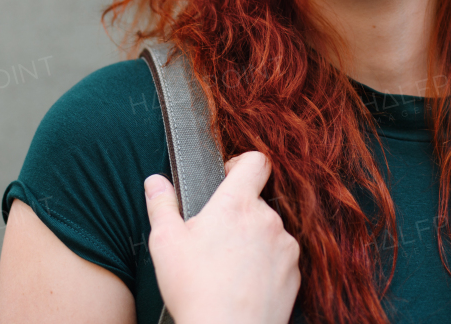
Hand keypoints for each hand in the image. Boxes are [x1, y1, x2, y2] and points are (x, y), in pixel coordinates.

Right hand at [144, 151, 300, 323]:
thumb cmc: (196, 290)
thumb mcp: (165, 243)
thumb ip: (162, 205)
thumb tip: (155, 182)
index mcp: (237, 204)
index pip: (256, 161)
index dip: (241, 163)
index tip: (227, 177)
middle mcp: (267, 219)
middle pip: (256, 201)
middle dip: (238, 213)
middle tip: (214, 238)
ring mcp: (285, 246)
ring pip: (268, 230)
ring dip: (253, 239)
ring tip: (228, 266)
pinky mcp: (295, 273)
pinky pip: (280, 257)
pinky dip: (266, 264)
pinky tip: (244, 283)